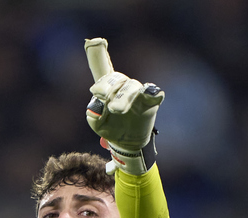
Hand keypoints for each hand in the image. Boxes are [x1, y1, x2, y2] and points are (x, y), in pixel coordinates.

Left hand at [84, 37, 163, 174]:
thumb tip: (100, 104)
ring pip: (132, 87)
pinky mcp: (150, 102)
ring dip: (123, 97)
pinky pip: (153, 93)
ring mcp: (137, 93)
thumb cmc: (110, 128)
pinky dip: (152, 94)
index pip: (102, 67)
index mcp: (107, 87)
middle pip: (116, 79)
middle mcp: (123, 86)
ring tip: (116, 109)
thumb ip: (93, 112)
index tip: (96, 42)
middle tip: (105, 100)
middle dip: (109, 88)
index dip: (98, 54)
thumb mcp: (96, 122)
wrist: (126, 144)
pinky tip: (154, 96)